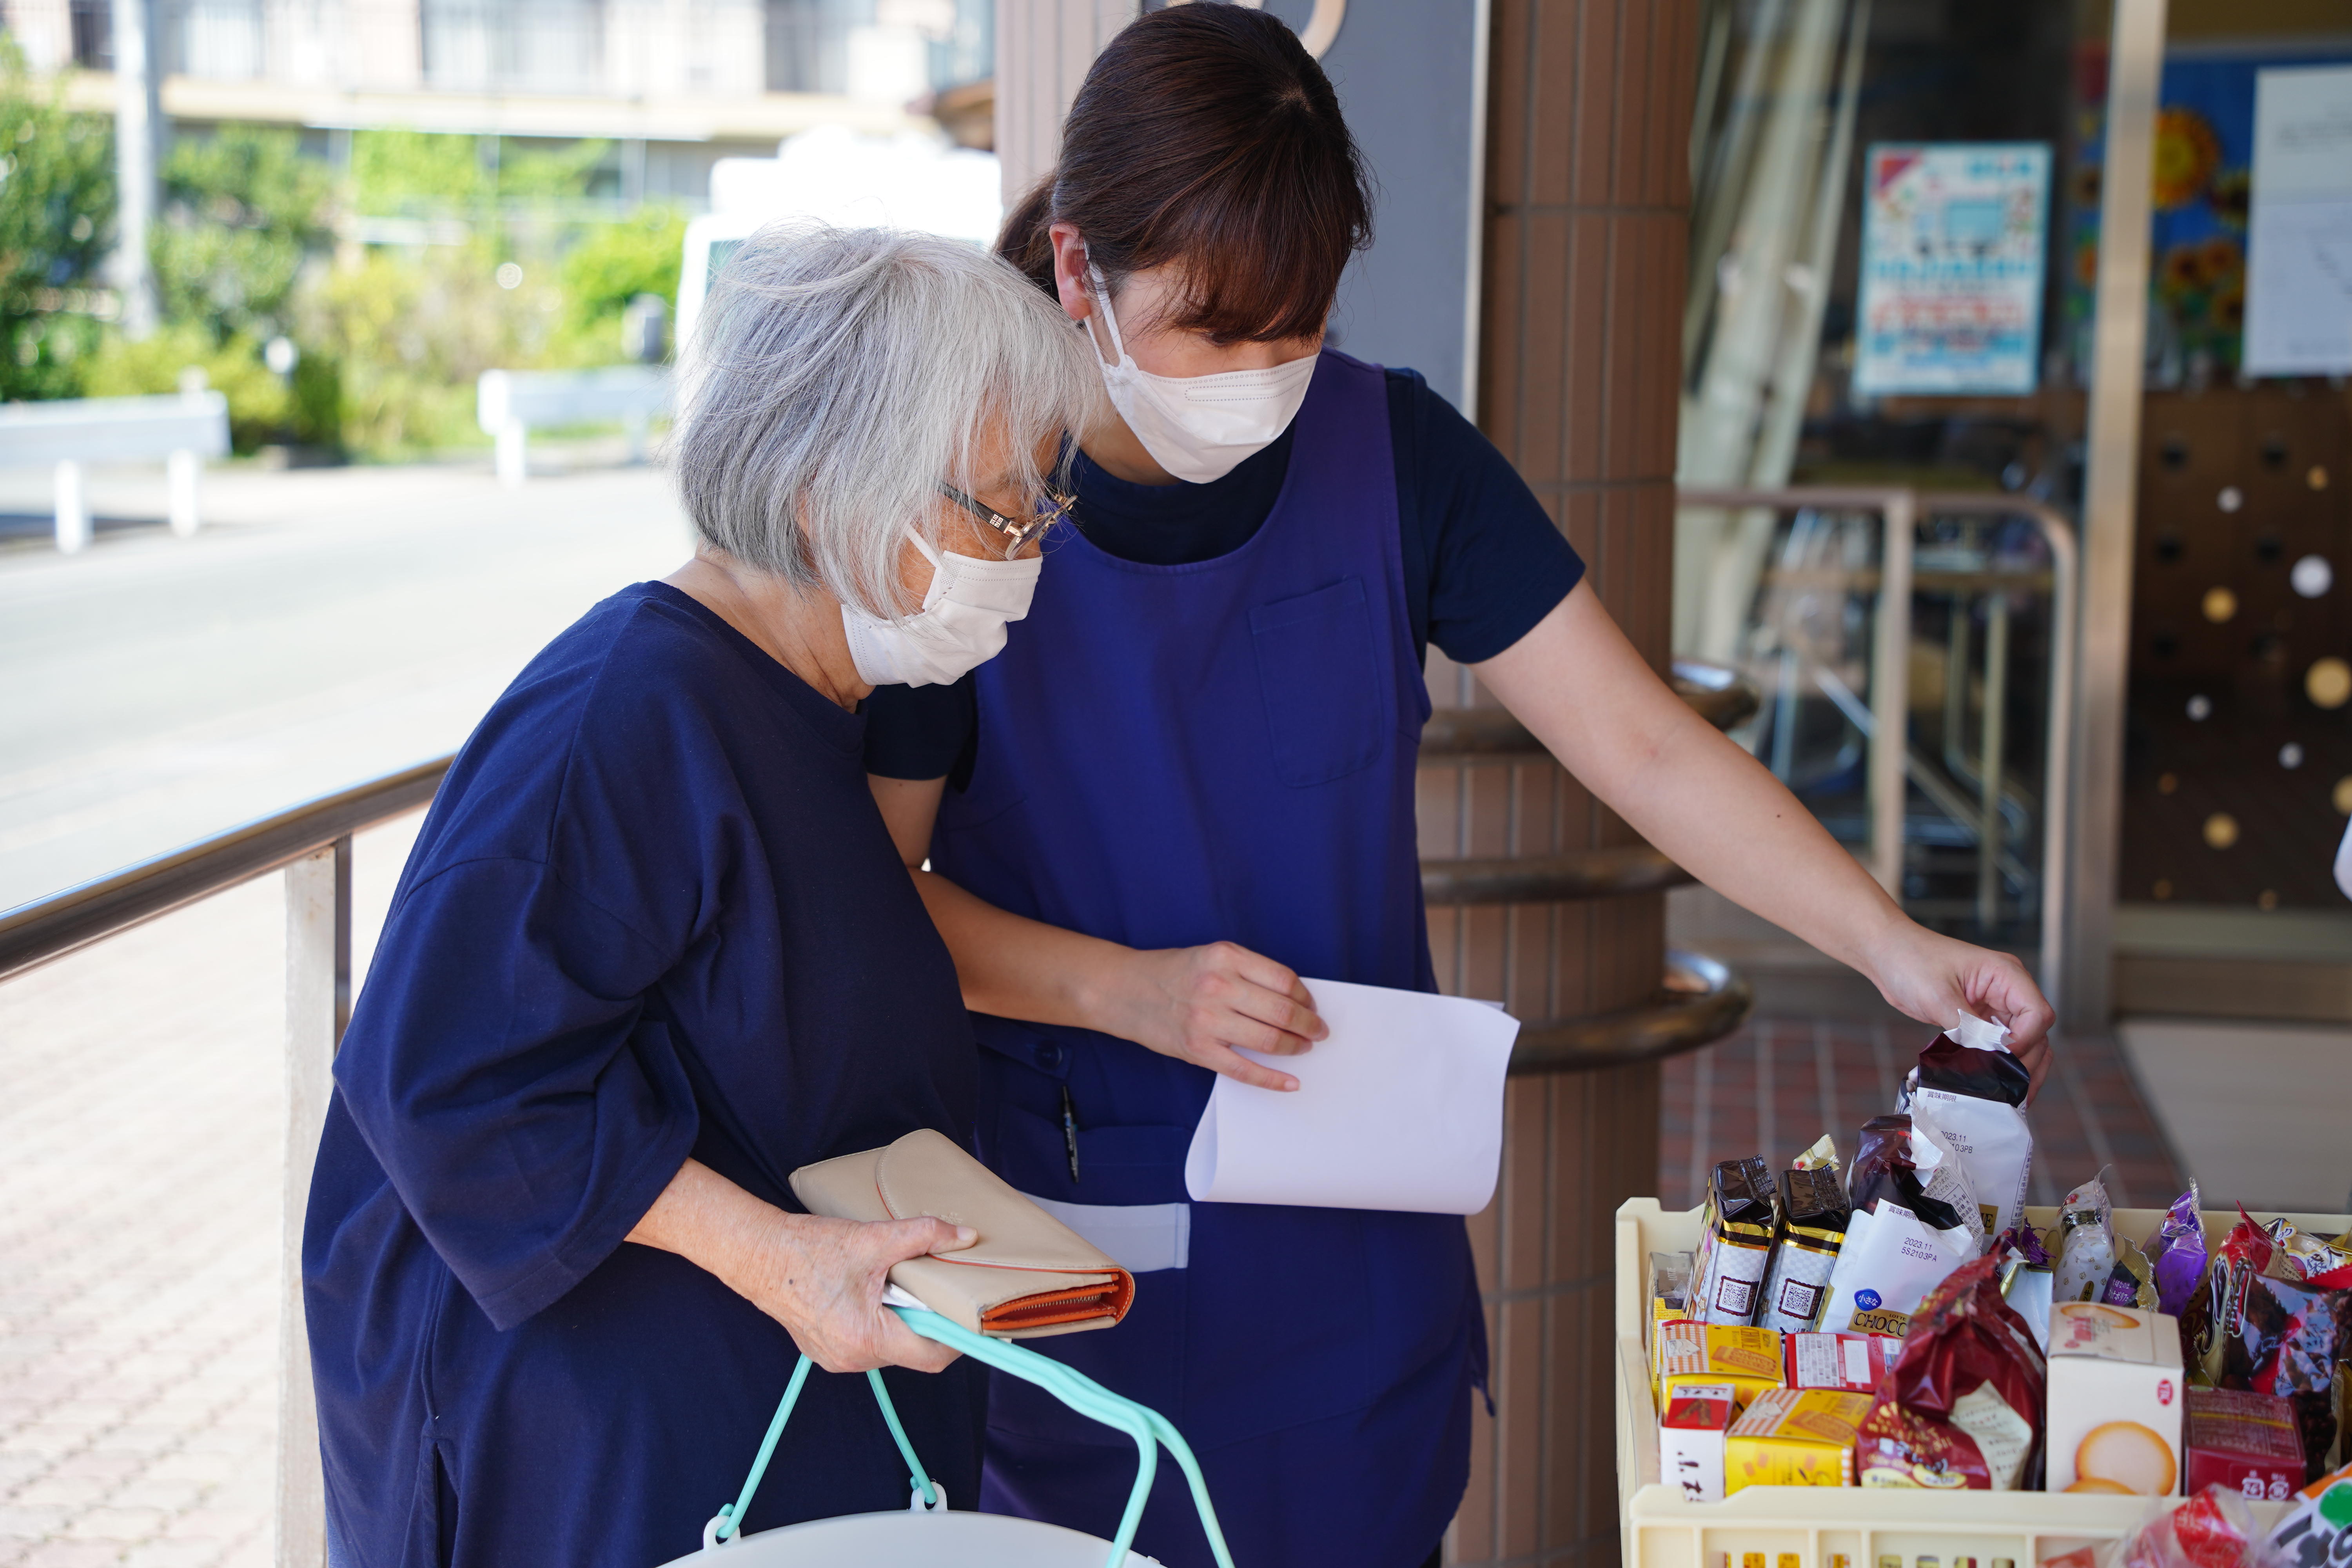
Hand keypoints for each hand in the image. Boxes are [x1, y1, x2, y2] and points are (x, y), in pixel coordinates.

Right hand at [732, 1211, 976, 1374]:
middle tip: (932, 1288)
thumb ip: (924, 1236)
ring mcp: (835, 1357)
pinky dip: (878, 1320)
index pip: (932, 1356)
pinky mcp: (824, 1348)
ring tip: (897, 1284)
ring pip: (889, 1345)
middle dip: (926, 1319)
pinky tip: (872, 1292)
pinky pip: (866, 1341)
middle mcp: (851, 1358)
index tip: (973, 1320)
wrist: (756, 1254)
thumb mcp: (873, 1239)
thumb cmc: (807, 1250)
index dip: (958, 1338)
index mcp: (866, 1339)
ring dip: (901, 1318)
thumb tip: (965, 1236)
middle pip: (912, 1349)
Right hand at [1103, 941, 1326, 1090]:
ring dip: (1296, 1047)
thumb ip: (1250, 972)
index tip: (1312, 1005)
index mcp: (1225, 956)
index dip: (1306, 996)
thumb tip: (1295, 999)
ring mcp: (1206, 1020)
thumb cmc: (1173, 972)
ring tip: (1304, 1047)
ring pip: (1269, 1040)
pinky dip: (1272, 1079)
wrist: (1125, 990)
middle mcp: (1217, 985)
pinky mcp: (1198, 1049)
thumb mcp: (1213, 955)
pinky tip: (1290, 1082)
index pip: (1284, 979)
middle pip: (1282, 1011)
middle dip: (1310, 1025)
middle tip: (1319, 1031)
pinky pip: (1244, 1070)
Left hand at [1864, 920, 2056, 1103]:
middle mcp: (2008, 989)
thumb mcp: (1939, 996)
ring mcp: (1996, 1005)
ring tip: (2008, 1098)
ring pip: (2025, 1042)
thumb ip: (1967, 1028)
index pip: (2037, 1014)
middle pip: (2037, 1033)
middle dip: (2026, 1062)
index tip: (2000, 1059)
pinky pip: (2000, 1044)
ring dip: (2018, 1068)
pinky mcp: (1982, 1018)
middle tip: (2010, 1092)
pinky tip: (1992, 1083)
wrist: (1888, 955)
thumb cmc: (1912, 961)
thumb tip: (1987, 1059)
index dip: (2025, 1041)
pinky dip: (1999, 1063)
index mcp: (2006, 974)